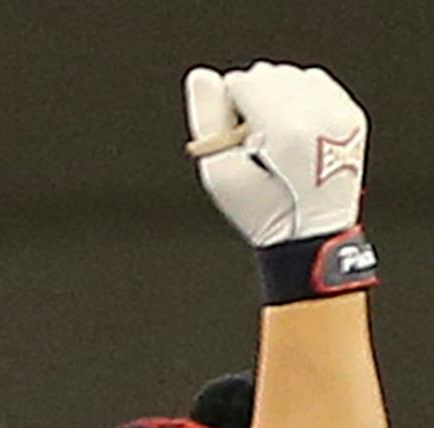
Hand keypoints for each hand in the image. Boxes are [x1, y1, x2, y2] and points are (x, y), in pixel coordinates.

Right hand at [185, 62, 366, 247]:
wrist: (312, 230)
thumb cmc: (261, 208)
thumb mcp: (220, 174)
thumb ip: (207, 121)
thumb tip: (200, 75)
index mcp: (287, 131)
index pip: (244, 82)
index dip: (227, 107)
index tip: (233, 138)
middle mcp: (320, 114)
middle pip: (269, 74)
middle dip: (253, 100)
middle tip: (255, 140)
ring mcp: (340, 112)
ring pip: (292, 74)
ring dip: (275, 98)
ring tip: (276, 137)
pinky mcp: (350, 111)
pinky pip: (315, 81)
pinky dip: (299, 99)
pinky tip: (295, 129)